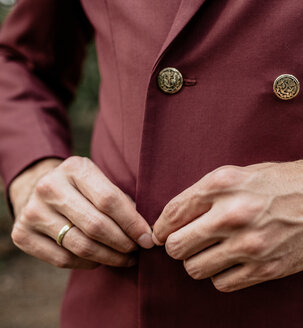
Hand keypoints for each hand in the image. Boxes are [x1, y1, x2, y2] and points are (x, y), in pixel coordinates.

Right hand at [10, 157, 153, 268]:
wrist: (38, 188)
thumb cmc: (83, 188)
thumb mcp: (101, 182)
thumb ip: (122, 202)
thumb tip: (147, 233)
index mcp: (74, 168)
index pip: (110, 200)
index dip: (133, 223)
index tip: (148, 238)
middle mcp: (49, 187)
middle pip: (96, 226)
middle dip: (123, 243)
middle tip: (138, 250)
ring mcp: (32, 211)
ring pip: (81, 246)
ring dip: (110, 257)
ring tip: (126, 258)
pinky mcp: (22, 234)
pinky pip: (63, 259)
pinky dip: (88, 264)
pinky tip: (101, 260)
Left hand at [152, 155, 302, 291]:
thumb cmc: (288, 181)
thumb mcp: (244, 173)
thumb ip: (208, 193)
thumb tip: (174, 220)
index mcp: (222, 184)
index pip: (171, 214)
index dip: (162, 227)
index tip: (164, 233)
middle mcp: (231, 214)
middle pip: (176, 246)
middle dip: (178, 246)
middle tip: (189, 243)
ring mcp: (249, 244)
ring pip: (195, 269)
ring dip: (200, 262)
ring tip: (214, 252)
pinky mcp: (266, 268)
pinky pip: (222, 284)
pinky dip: (222, 276)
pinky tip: (234, 263)